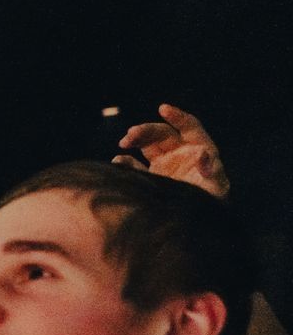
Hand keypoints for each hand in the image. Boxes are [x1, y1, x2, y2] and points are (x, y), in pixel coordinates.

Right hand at [114, 104, 229, 198]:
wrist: (193, 224)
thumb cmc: (208, 204)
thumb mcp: (215, 187)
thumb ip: (210, 170)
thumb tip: (201, 153)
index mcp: (199, 149)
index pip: (189, 126)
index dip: (177, 116)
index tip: (163, 109)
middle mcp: (180, 153)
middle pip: (162, 133)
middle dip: (146, 130)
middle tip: (130, 136)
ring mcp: (164, 165)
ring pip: (147, 144)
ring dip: (134, 140)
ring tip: (123, 144)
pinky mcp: (150, 178)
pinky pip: (135, 165)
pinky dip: (125, 162)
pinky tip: (118, 163)